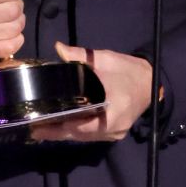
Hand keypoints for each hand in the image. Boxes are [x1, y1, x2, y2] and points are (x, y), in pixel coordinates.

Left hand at [29, 41, 152, 142]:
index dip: (62, 126)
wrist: (151, 83)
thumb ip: (82, 56)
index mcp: (114, 110)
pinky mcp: (113, 133)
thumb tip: (59, 49)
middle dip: (56, 132)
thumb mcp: (107, 59)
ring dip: (63, 133)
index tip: (42, 124)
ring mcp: (114, 133)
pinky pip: (90, 135)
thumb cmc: (129, 71)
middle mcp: (114, 128)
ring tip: (41, 129)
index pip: (84, 125)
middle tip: (34, 129)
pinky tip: (60, 127)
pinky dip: (74, 131)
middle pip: (80, 135)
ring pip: (83, 138)